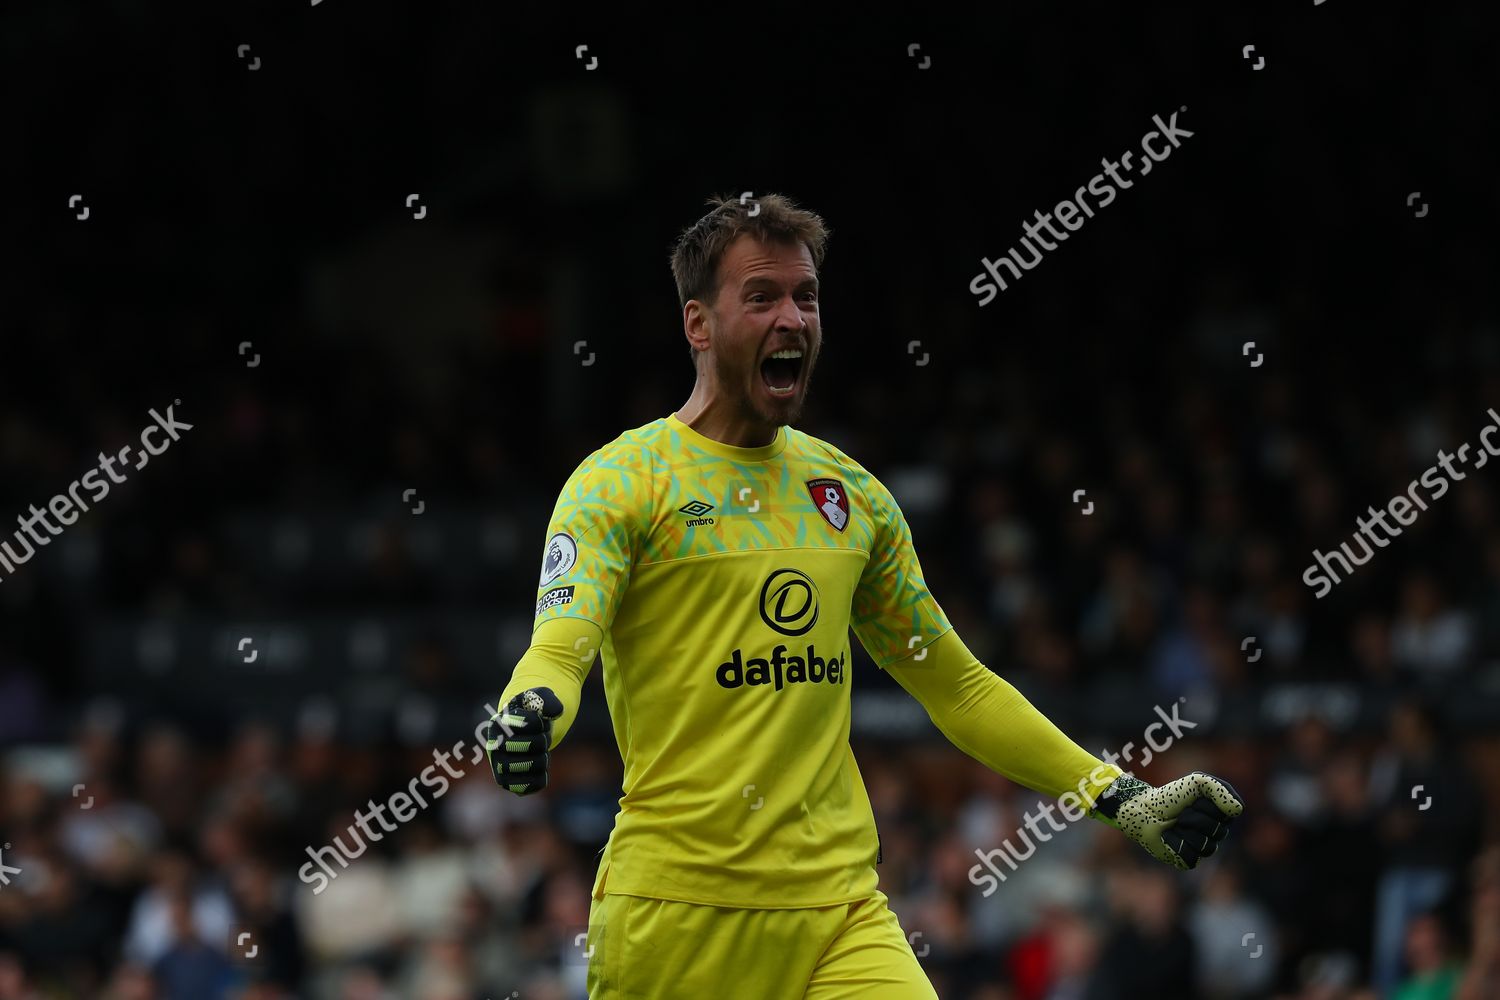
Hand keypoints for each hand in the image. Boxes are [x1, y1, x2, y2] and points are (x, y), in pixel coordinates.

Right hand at [482, 687, 564, 794]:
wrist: (531, 730)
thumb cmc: (534, 712)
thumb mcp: (541, 698)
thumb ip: (547, 699)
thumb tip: (556, 711)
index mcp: (497, 724)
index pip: (518, 725)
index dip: (537, 723)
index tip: (541, 720)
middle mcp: (493, 747)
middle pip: (515, 747)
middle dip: (538, 741)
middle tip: (544, 737)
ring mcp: (499, 766)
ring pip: (520, 770)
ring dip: (540, 761)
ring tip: (542, 753)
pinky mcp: (509, 783)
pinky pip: (524, 789)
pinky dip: (538, 779)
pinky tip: (542, 769)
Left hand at [1092, 771, 1243, 869]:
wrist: (1143, 810)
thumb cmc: (1170, 796)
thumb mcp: (1196, 782)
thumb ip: (1219, 789)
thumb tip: (1237, 810)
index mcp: (1220, 815)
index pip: (1231, 815)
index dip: (1211, 806)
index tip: (1195, 799)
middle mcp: (1214, 832)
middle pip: (1219, 831)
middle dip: (1196, 818)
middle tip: (1181, 813)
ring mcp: (1202, 847)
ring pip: (1207, 846)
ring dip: (1186, 831)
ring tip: (1174, 825)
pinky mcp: (1188, 860)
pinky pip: (1192, 857)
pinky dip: (1177, 844)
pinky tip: (1169, 837)